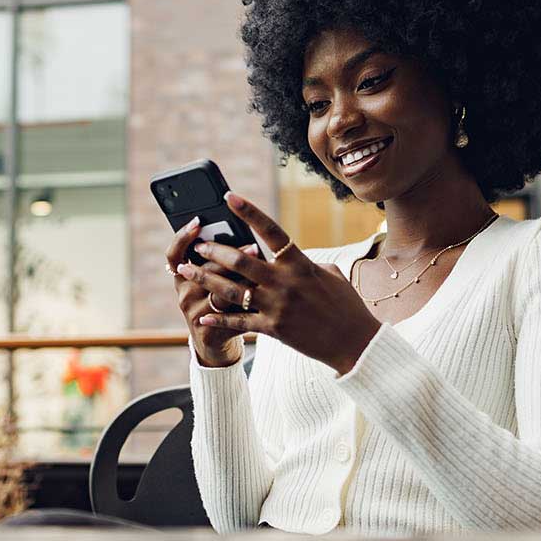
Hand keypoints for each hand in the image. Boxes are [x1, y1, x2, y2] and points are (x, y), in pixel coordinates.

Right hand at [166, 216, 261, 367]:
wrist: (213, 344)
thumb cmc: (217, 303)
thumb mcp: (210, 282)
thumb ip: (219, 263)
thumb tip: (241, 236)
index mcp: (181, 279)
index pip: (174, 254)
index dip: (182, 237)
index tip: (197, 221)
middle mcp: (184, 295)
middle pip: (203, 270)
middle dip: (228, 256)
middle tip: (252, 246)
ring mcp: (194, 314)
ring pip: (221, 292)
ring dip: (243, 280)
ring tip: (262, 268)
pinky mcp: (210, 332)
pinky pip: (233, 316)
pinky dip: (250, 307)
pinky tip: (266, 299)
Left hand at [175, 192, 382, 375]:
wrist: (355, 343)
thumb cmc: (345, 305)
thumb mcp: (329, 274)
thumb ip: (303, 262)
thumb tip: (286, 254)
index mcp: (300, 264)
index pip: (271, 231)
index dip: (249, 212)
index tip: (229, 197)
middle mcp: (285, 282)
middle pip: (241, 260)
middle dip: (214, 251)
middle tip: (197, 245)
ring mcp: (277, 306)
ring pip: (231, 289)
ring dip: (204, 278)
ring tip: (185, 270)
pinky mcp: (273, 329)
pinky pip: (239, 322)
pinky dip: (218, 320)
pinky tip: (203, 318)